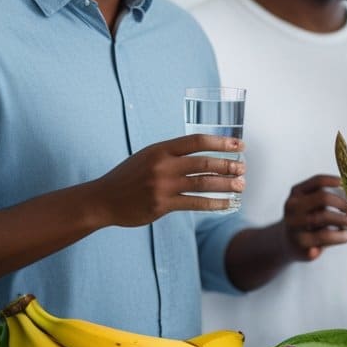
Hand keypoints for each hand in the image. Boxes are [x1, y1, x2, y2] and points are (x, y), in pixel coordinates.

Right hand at [90, 134, 244, 225]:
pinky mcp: (162, 205)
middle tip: (243, 168)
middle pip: (204, 163)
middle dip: (228, 165)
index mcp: (160, 149)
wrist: (103, 199)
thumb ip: (172, 154)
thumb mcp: (148, 156)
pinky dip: (215, 203)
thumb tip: (204, 153)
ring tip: (241, 185)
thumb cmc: (129, 176)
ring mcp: (162, 186)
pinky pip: (195, 203)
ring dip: (226, 184)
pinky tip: (227, 204)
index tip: (239, 145)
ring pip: (203, 183)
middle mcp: (163, 165)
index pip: (197, 141)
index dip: (221, 142)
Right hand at [281, 174, 346, 260]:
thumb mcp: (309, 205)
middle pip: (323, 198)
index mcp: (296, 193)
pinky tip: (346, 236)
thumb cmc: (305, 221)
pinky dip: (340, 236)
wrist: (286, 244)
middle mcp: (293, 207)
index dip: (335, 181)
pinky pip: (325, 236)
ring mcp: (294, 225)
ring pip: (324, 217)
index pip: (318, 181)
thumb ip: (325, 198)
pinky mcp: (300, 242)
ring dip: (343, 220)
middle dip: (343, 204)